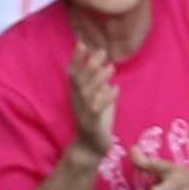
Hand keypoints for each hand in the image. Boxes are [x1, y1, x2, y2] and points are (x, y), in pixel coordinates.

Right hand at [64, 40, 116, 167]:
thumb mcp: (98, 99)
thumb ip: (100, 83)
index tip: (82, 42)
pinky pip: (97, 108)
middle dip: (89, 64)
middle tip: (101, 51)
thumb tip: (106, 65)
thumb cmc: (96, 120)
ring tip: (111, 66)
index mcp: (77, 94)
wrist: (91, 147)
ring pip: (88, 92)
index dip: (76, 58)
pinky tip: (116, 88)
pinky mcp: (91, 123)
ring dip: (99, 78)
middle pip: (79, 79)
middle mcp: (77, 100)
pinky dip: (106, 97)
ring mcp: (83, 112)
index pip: (73, 72)